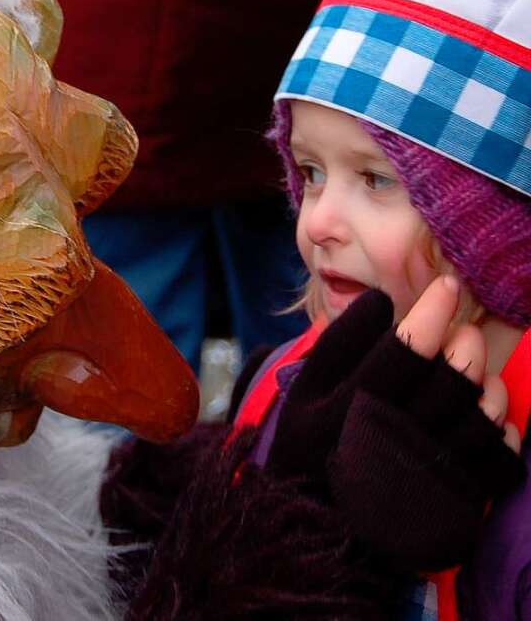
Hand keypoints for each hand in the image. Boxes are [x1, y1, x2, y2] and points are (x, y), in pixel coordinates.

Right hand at [268, 277, 525, 572]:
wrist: (317, 523)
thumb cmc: (311, 443)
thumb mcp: (304, 391)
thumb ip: (337, 344)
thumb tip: (381, 300)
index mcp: (353, 408)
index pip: (405, 350)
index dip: (432, 311)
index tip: (445, 285)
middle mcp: (396, 440)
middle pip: (452, 379)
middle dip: (465, 342)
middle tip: (462, 327)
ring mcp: (431, 472)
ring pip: (483, 414)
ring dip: (487, 383)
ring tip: (473, 370)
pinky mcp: (457, 498)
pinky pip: (503, 458)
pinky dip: (504, 429)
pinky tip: (486, 415)